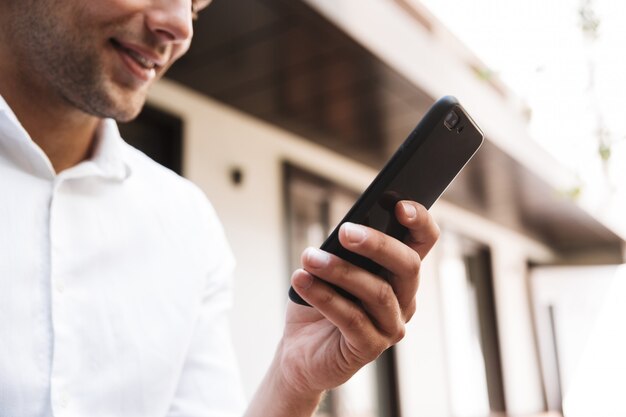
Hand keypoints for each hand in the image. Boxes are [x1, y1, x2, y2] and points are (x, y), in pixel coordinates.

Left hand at [277, 200, 439, 397]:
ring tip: (309, 257)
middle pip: (408, 265)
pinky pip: (351, 318)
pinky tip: (301, 280)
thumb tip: (346, 230)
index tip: (398, 205)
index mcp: (397, 272)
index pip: (423, 241)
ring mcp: (390, 325)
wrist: (299, 350)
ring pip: (377, 291)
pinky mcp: (370, 348)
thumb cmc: (318, 301)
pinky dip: (324, 296)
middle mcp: (403, 298)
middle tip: (344, 232)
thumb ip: (343, 249)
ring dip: (339, 270)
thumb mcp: (329, 266)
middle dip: (377, 244)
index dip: (419, 221)